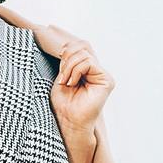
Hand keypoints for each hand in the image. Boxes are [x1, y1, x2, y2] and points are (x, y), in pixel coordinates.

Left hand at [32, 22, 113, 138]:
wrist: (68, 121)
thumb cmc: (63, 103)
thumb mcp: (62, 74)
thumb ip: (67, 59)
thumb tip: (65, 42)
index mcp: (88, 68)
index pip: (79, 45)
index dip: (66, 45)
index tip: (54, 51)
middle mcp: (98, 70)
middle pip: (82, 45)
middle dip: (67, 56)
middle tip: (61, 75)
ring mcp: (104, 75)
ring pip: (84, 53)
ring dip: (69, 66)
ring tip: (66, 82)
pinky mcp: (107, 80)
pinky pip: (88, 62)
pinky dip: (76, 71)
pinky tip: (72, 83)